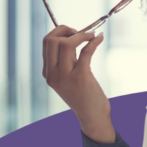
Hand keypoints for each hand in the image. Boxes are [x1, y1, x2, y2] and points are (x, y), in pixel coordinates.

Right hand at [42, 25, 114, 142]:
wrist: (91, 115)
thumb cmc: (83, 94)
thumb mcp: (68, 77)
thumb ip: (66, 60)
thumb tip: (73, 37)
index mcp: (48, 72)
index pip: (46, 43)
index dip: (59, 32)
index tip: (73, 32)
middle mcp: (53, 74)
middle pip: (52, 40)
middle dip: (66, 30)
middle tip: (81, 33)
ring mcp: (65, 76)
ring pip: (66, 43)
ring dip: (82, 34)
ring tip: (92, 35)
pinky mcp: (81, 77)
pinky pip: (86, 51)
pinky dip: (94, 41)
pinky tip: (100, 38)